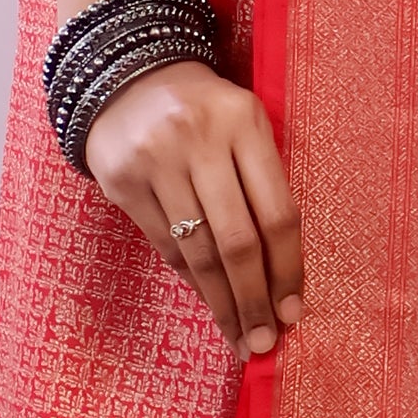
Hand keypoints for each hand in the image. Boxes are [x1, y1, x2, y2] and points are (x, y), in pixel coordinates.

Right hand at [83, 57, 303, 359]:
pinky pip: (164, 245)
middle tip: (263, 342)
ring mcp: (156, 160)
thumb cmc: (205, 111)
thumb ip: (264, 184)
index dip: (288, 270)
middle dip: (254, 299)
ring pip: (197, 251)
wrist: (127, 74)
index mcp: (245, 122)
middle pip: (237, 240)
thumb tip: (281, 275)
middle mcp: (200, 140)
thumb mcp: (245, 126)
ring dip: (221, 302)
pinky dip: (189, 280)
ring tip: (238, 335)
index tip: (294, 313)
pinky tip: (207, 300)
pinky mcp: (122, 180)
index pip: (277, 212)